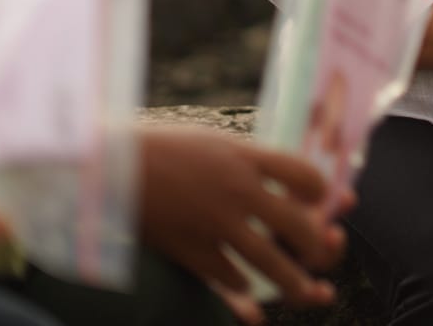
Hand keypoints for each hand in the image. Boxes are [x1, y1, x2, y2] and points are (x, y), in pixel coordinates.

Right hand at [138, 127, 347, 325]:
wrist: (108, 166)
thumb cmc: (161, 148)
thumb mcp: (214, 142)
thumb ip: (249, 160)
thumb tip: (282, 178)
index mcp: (244, 157)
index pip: (304, 174)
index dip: (320, 190)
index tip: (320, 199)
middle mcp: (237, 189)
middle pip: (297, 224)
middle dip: (318, 244)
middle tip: (325, 251)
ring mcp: (214, 222)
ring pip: (269, 261)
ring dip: (295, 281)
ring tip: (310, 290)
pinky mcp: (189, 249)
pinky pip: (228, 276)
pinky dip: (243, 287)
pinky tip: (250, 291)